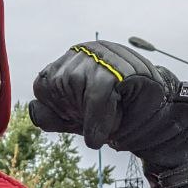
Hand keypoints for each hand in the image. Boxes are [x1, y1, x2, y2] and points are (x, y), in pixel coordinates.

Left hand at [27, 40, 187, 171]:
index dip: (57, 108)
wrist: (156, 124)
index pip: (43, 84)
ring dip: (89, 115)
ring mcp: (106, 55)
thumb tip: (31, 109)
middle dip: (74, 111)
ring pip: (75, 85)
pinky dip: (97, 117)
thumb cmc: (115, 118)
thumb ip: (52, 115)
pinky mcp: (123, 66)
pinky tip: (100, 135)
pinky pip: (99, 91)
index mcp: (71, 61)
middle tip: (97, 121)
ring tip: (106, 124)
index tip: (77, 118)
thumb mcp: (76, 120)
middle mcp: (86, 52)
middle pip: (57, 84)